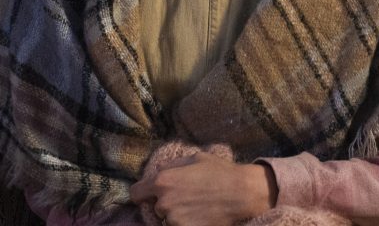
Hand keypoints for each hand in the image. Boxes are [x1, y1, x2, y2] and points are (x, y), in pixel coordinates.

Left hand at [129, 151, 277, 225]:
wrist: (242, 194)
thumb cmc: (219, 172)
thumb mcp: (193, 158)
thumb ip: (170, 165)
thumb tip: (158, 170)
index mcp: (162, 181)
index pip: (135, 193)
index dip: (142, 193)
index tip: (149, 195)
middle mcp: (164, 203)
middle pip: (156, 207)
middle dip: (166, 203)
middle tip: (186, 198)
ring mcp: (174, 220)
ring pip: (168, 220)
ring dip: (177, 215)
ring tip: (196, 207)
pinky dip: (187, 223)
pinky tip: (201, 216)